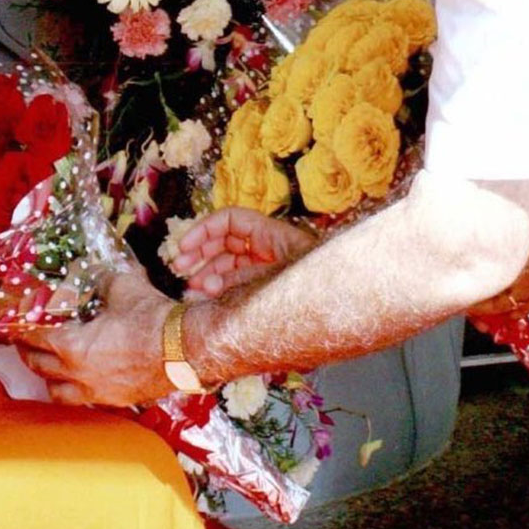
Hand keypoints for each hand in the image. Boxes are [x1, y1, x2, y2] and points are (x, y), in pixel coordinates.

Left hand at [19, 270, 174, 407]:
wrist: (186, 350)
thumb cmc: (153, 320)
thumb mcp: (123, 287)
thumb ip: (101, 280)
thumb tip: (95, 273)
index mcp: (73, 346)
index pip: (34, 337)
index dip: (22, 327)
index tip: (17, 320)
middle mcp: (78, 374)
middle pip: (39, 366)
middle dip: (27, 351)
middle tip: (24, 340)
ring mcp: (96, 392)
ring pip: (56, 391)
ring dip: (47, 377)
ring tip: (47, 365)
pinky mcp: (115, 400)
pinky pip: (81, 400)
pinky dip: (73, 391)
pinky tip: (78, 381)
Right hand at [171, 207, 317, 297]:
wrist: (349, 307)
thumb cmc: (320, 289)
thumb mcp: (277, 281)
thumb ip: (242, 280)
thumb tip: (207, 285)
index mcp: (273, 235)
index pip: (231, 220)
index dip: (204, 230)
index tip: (184, 247)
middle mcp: (269, 248)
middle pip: (225, 241)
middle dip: (201, 253)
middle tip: (179, 268)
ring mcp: (268, 268)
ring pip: (229, 265)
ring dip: (207, 275)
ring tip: (192, 291)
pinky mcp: (268, 288)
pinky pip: (238, 283)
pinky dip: (219, 289)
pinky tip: (204, 299)